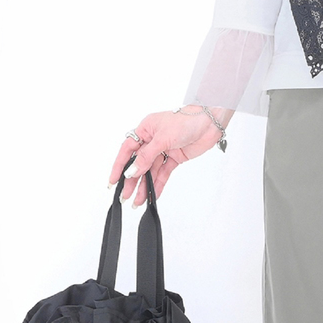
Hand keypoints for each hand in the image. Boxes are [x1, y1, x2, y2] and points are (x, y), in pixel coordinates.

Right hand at [108, 107, 231, 206]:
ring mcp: (164, 150)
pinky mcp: (175, 158)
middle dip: (131, 181)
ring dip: (144, 186)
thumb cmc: (185, 121)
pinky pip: (164, 173)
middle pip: (138, 164)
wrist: (209, 122)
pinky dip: (158, 184)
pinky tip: (153, 195)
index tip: (113, 181)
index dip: (119, 167)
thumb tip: (132, 171)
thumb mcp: (162, 138)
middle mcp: (152, 140)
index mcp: (144, 130)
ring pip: (151, 171)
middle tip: (125, 196)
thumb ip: (146, 156)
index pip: (127, 151)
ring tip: (137, 201)